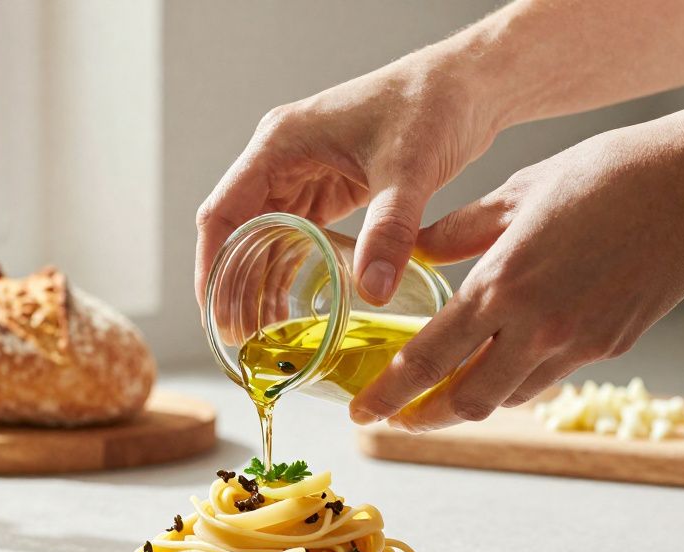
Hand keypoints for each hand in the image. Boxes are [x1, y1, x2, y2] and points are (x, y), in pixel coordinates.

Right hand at [194, 52, 499, 309]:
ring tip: (262, 333)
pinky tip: (293, 305)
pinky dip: (289, 267)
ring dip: (259, 279)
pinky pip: (295, 233)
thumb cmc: (433, 105)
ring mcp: (303, 171)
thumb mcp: (409, 171)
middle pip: (237, 228)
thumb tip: (371, 292)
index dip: (212, 265)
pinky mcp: (328, 184)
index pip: (224, 212)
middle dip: (232, 282)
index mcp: (280, 144)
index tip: (214, 312)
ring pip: (262, 234)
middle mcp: (282, 157)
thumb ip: (388, 230)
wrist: (471, 83)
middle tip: (238, 336)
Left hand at [350, 120, 683, 431]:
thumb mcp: (514, 193)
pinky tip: (509, 359)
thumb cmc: (603, 175)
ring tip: (450, 388)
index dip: (389, 395)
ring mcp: (578, 343)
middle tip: (402, 417)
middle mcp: (536, 327)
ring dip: (473, 400)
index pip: (427, 360)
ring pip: (509, 397)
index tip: (363, 413)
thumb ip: (455, 232)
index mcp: (500, 285)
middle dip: (425, 418)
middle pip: (466, 403)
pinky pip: (551, 377)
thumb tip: (413, 251)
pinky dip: (519, 378)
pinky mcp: (612, 346)